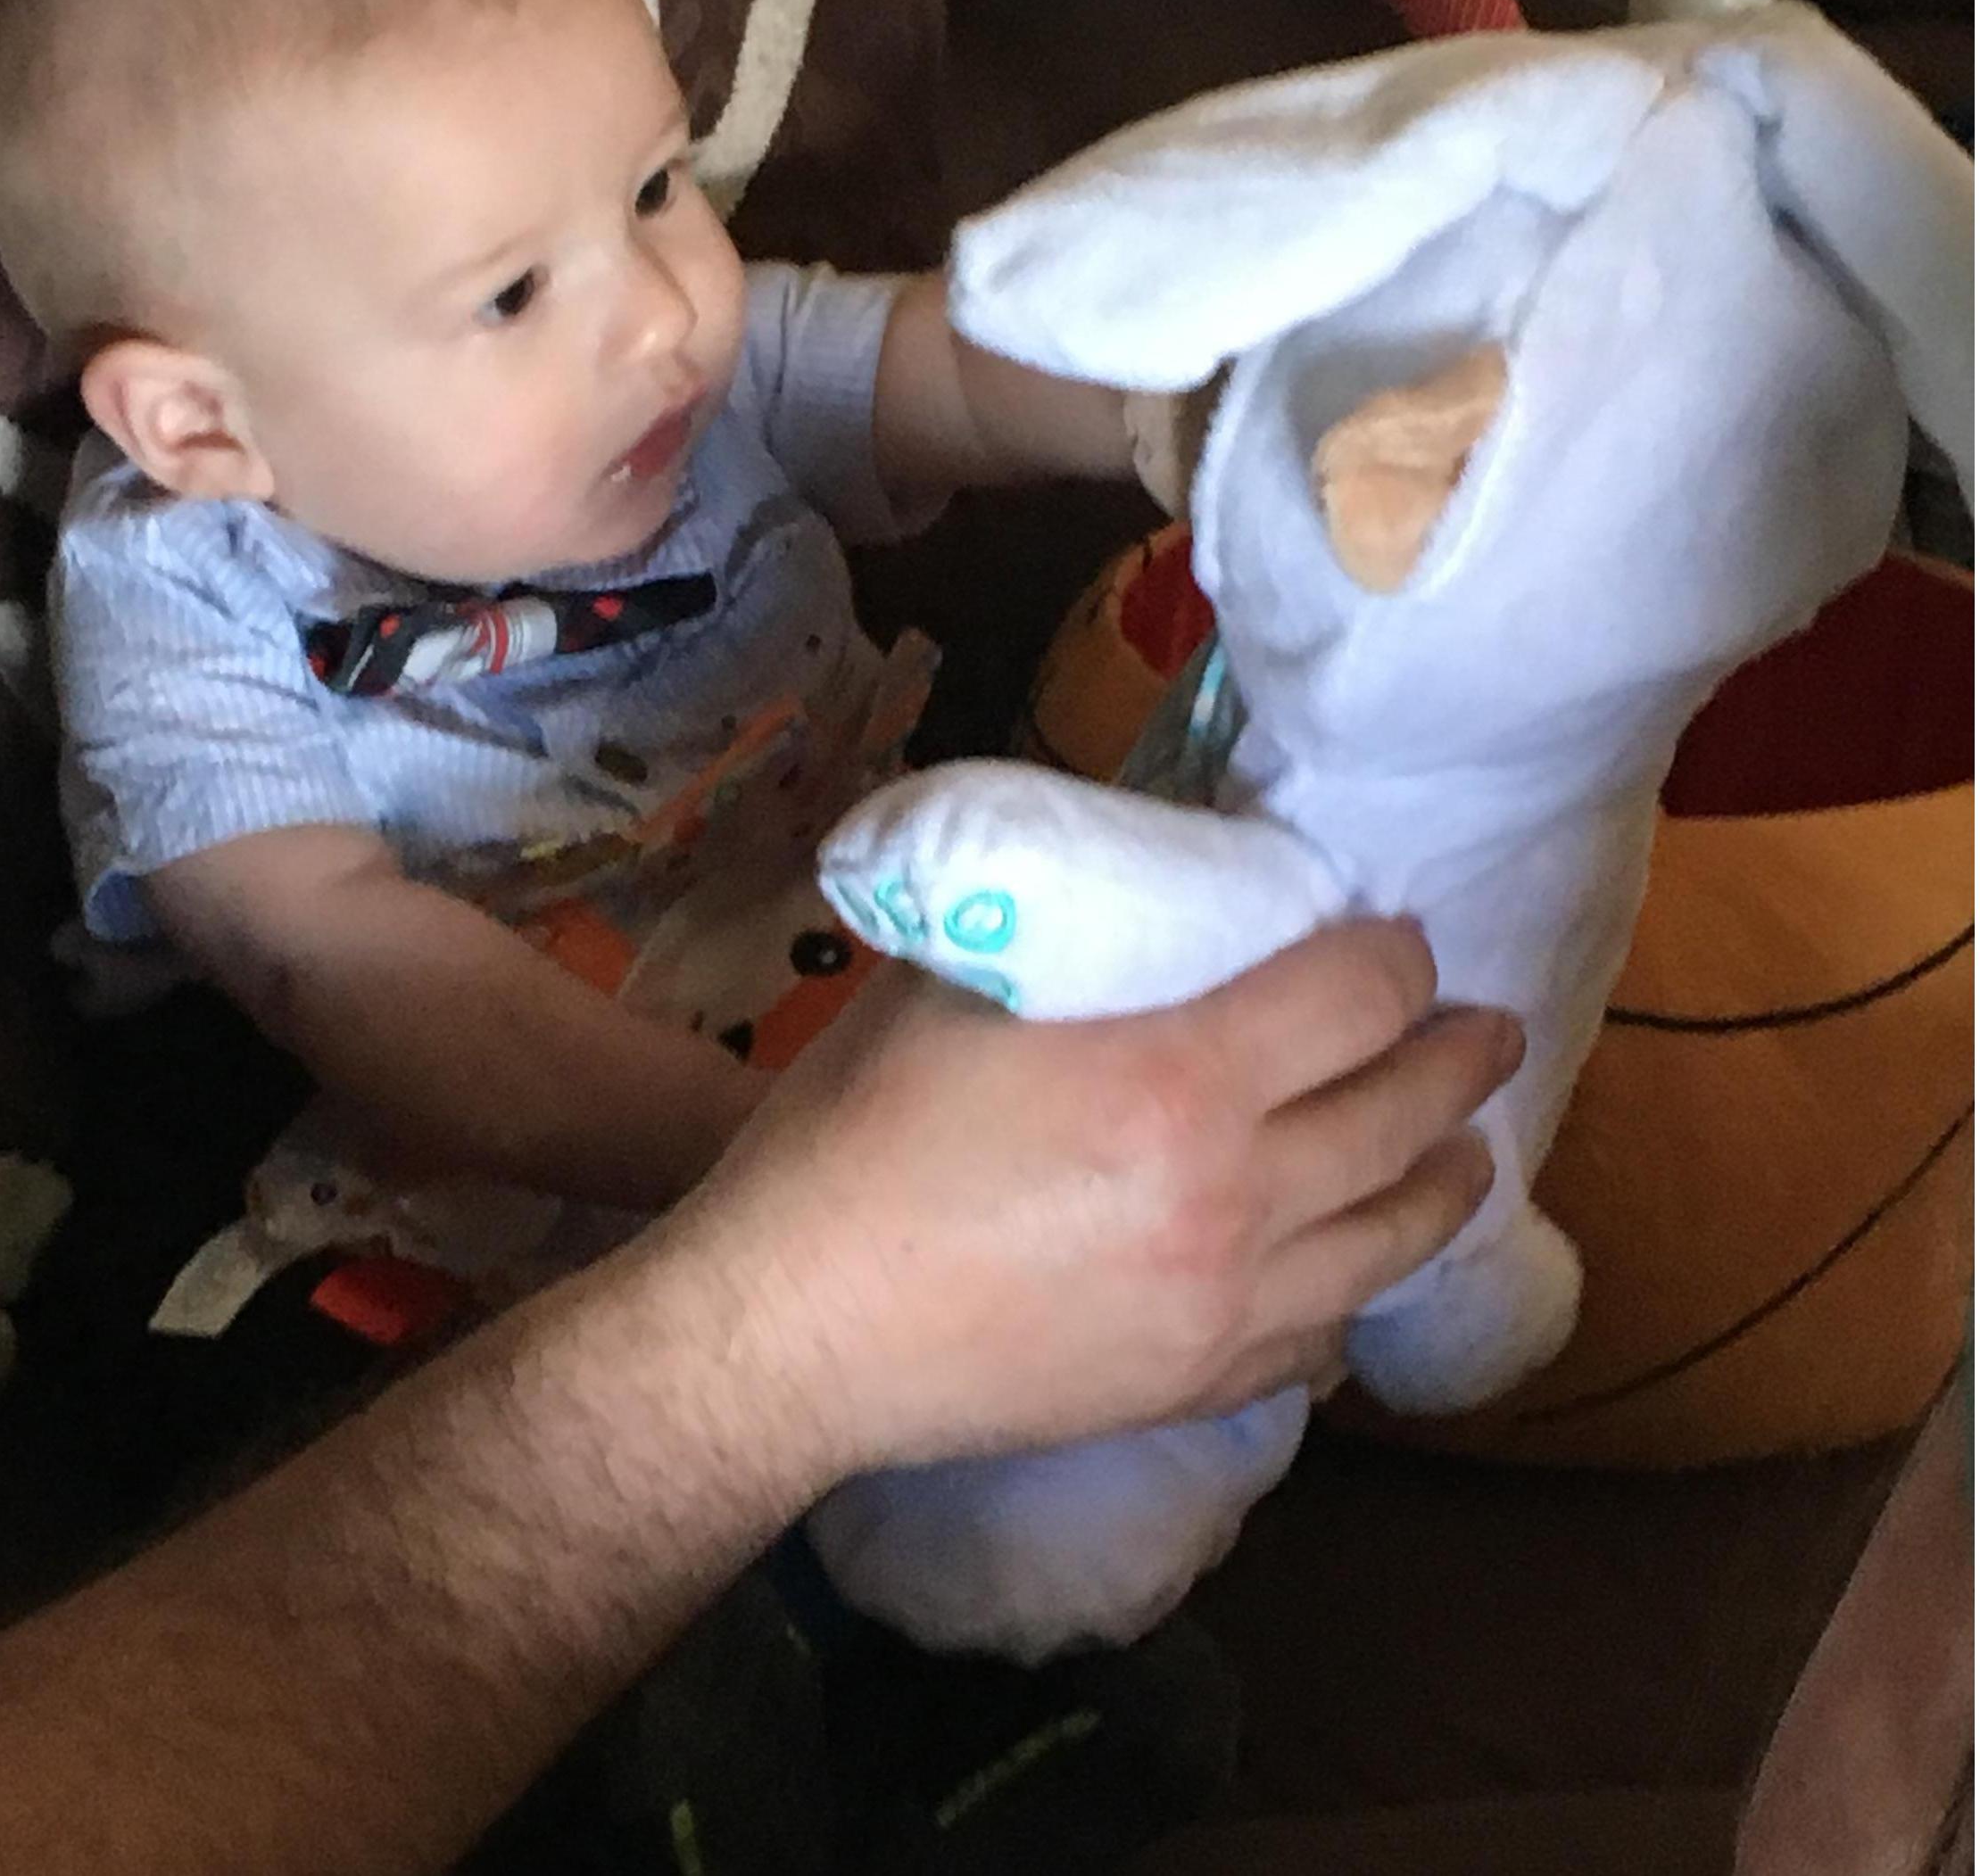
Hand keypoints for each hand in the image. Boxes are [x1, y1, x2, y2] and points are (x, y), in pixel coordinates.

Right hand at [663, 918, 1513, 1480]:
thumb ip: (1050, 937)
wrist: (793, 1332)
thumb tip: (1114, 889)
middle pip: (1404, 1116)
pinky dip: (1359, 1291)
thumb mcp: (939, 991)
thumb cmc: (849, 1141)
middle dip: (1458, 1059)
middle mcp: (1236, 1198)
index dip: (1394, 954)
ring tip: (1460, 1149)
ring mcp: (1227, 1308)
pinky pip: (1326, 1339)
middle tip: (1483, 1028)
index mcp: (1176, 1081)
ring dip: (1445, 1179)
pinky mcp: (1195, 1387)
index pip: (1354, 996)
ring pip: (1394, 1241)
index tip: (1398, 938)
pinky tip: (1351, 1272)